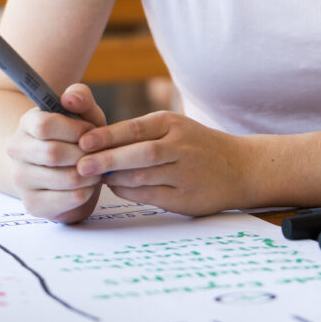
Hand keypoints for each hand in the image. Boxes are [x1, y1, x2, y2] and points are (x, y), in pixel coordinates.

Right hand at [7, 83, 106, 222]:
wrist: (67, 167)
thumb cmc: (77, 136)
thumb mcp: (84, 113)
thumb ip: (81, 98)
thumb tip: (69, 97)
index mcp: (27, 123)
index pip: (44, 125)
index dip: (74, 129)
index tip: (90, 132)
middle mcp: (17, 151)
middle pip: (54, 154)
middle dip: (85, 153)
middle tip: (99, 153)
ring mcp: (21, 179)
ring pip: (66, 178)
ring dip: (91, 173)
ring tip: (97, 167)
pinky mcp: (33, 204)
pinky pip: (69, 199)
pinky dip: (87, 191)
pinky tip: (88, 184)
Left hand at [76, 111, 251, 215]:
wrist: (240, 167)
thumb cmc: (197, 146)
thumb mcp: (175, 128)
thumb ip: (142, 134)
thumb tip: (97, 143)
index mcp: (174, 124)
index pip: (135, 127)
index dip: (107, 136)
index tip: (82, 142)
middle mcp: (180, 146)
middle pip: (138, 153)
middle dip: (106, 159)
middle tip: (80, 166)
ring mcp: (185, 173)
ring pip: (142, 176)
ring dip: (114, 178)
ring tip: (93, 178)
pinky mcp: (185, 197)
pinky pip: (150, 195)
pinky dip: (129, 192)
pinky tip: (117, 188)